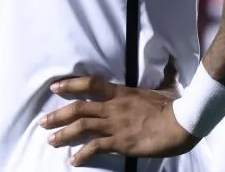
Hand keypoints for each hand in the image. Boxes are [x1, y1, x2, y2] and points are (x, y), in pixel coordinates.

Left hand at [39, 75, 199, 165]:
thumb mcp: (165, 87)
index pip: (90, 83)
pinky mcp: (120, 142)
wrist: (181, 122)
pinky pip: (96, 147)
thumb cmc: (174, 105)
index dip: (71, 84)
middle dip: (58, 115)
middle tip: (43, 122)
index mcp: (121, 93)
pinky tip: (74, 161)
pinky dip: (82, 154)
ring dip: (63, 134)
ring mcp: (115, 125)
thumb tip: (171, 63)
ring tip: (50, 140)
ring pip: (82, 126)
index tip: (55, 87)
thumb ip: (163, 76)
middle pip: (78, 108)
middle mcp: (113, 107)